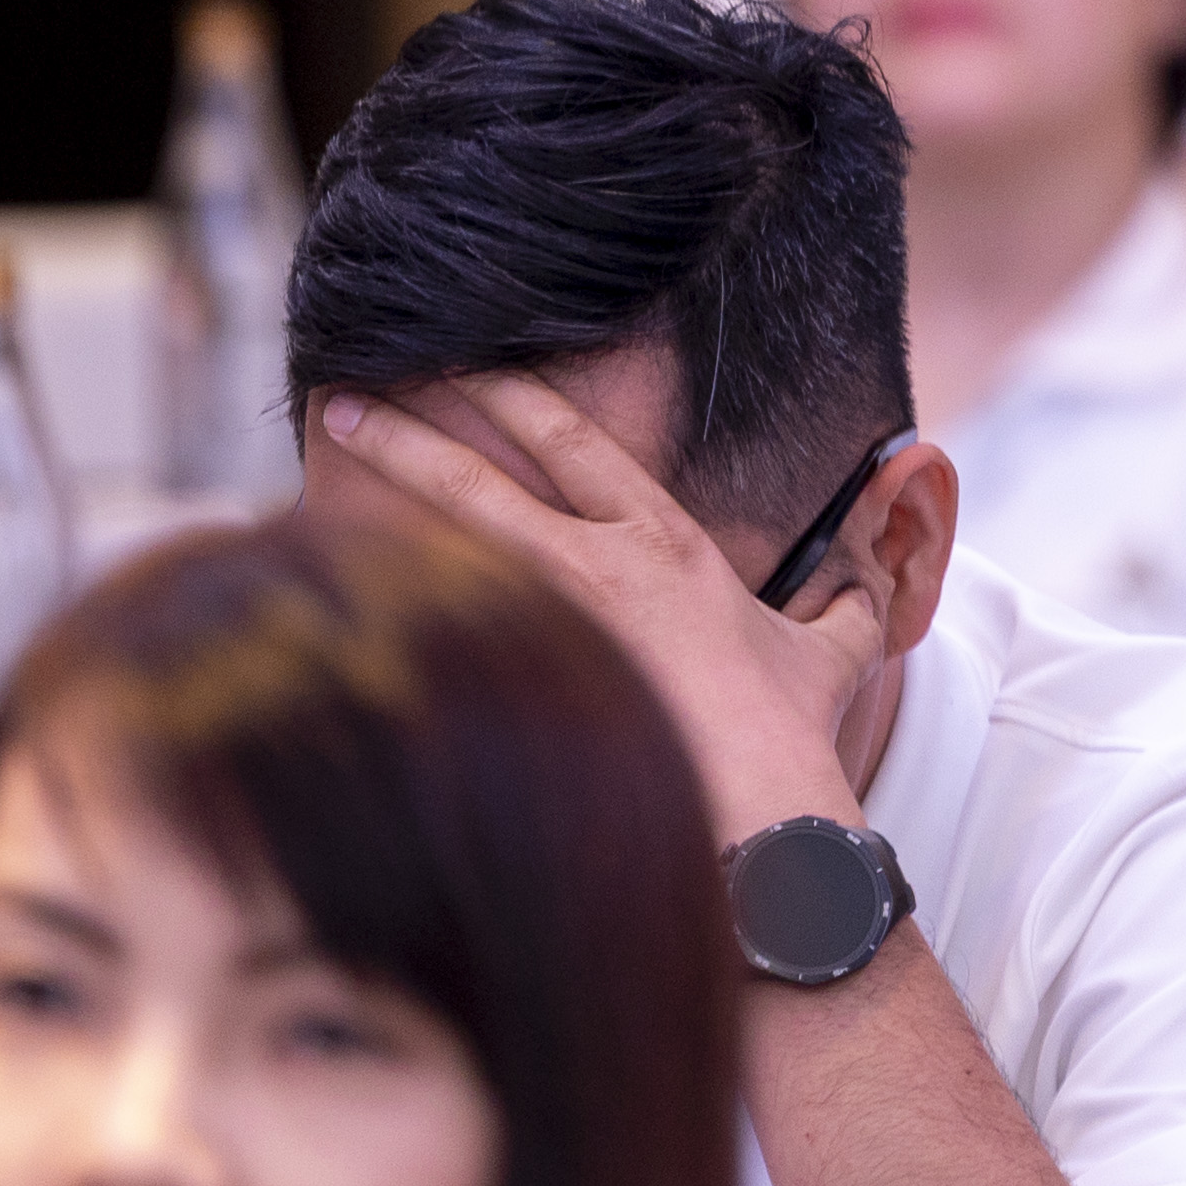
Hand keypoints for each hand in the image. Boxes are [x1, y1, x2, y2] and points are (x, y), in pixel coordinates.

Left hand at [322, 375, 882, 832]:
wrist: (757, 816)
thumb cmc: (786, 734)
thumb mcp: (825, 659)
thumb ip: (837, 615)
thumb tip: (862, 599)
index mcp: (663, 544)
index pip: (574, 442)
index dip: (515, 397)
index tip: (462, 368)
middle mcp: (594, 566)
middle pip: (479, 477)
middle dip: (408, 432)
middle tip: (344, 399)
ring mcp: (546, 628)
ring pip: (435, 549)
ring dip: (377, 508)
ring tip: (324, 481)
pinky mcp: (514, 689)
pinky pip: (428, 634)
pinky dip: (378, 609)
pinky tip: (323, 594)